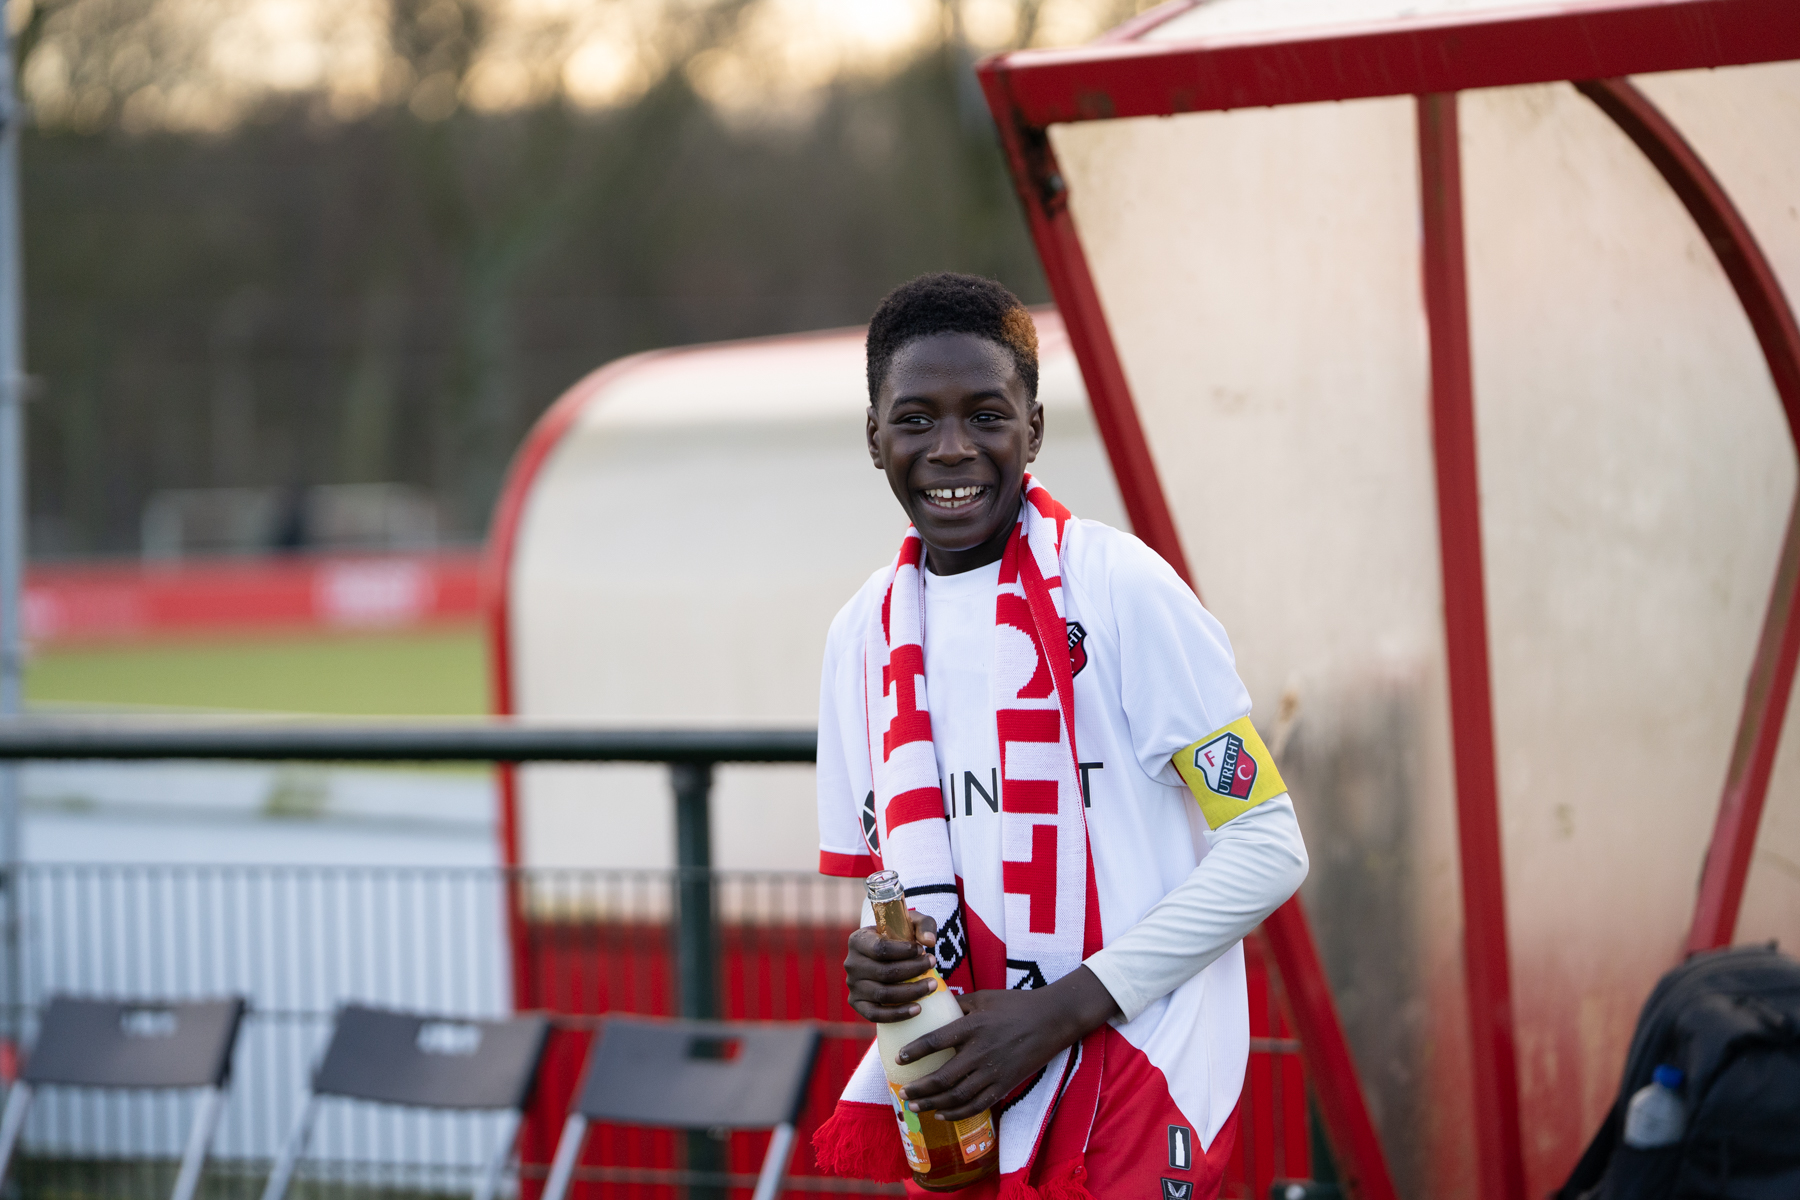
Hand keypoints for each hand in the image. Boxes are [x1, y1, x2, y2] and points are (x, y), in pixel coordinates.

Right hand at [845, 911, 939, 1022]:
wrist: (887, 956)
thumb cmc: (899, 938)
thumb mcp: (910, 923)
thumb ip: (924, 925)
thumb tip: (929, 941)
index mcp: (858, 940)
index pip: (880, 949)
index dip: (904, 952)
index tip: (922, 950)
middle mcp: (852, 964)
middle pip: (884, 973)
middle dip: (913, 970)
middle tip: (932, 965)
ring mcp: (853, 986)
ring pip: (883, 994)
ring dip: (912, 992)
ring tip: (932, 985)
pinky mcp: (857, 1004)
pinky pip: (875, 1015)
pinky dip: (898, 1014)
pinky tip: (918, 1009)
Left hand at [895, 965, 1119, 1121]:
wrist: (1053, 1019)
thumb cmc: (1016, 1004)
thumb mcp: (985, 997)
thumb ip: (959, 1004)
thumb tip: (935, 1007)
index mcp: (973, 1026)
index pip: (936, 1041)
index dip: (914, 1052)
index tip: (899, 1059)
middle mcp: (980, 1052)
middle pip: (942, 1077)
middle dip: (919, 1089)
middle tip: (903, 1093)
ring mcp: (994, 1071)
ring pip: (957, 1096)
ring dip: (933, 1105)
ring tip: (915, 1107)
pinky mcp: (1005, 1084)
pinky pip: (977, 1105)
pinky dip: (957, 1113)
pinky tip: (943, 1114)